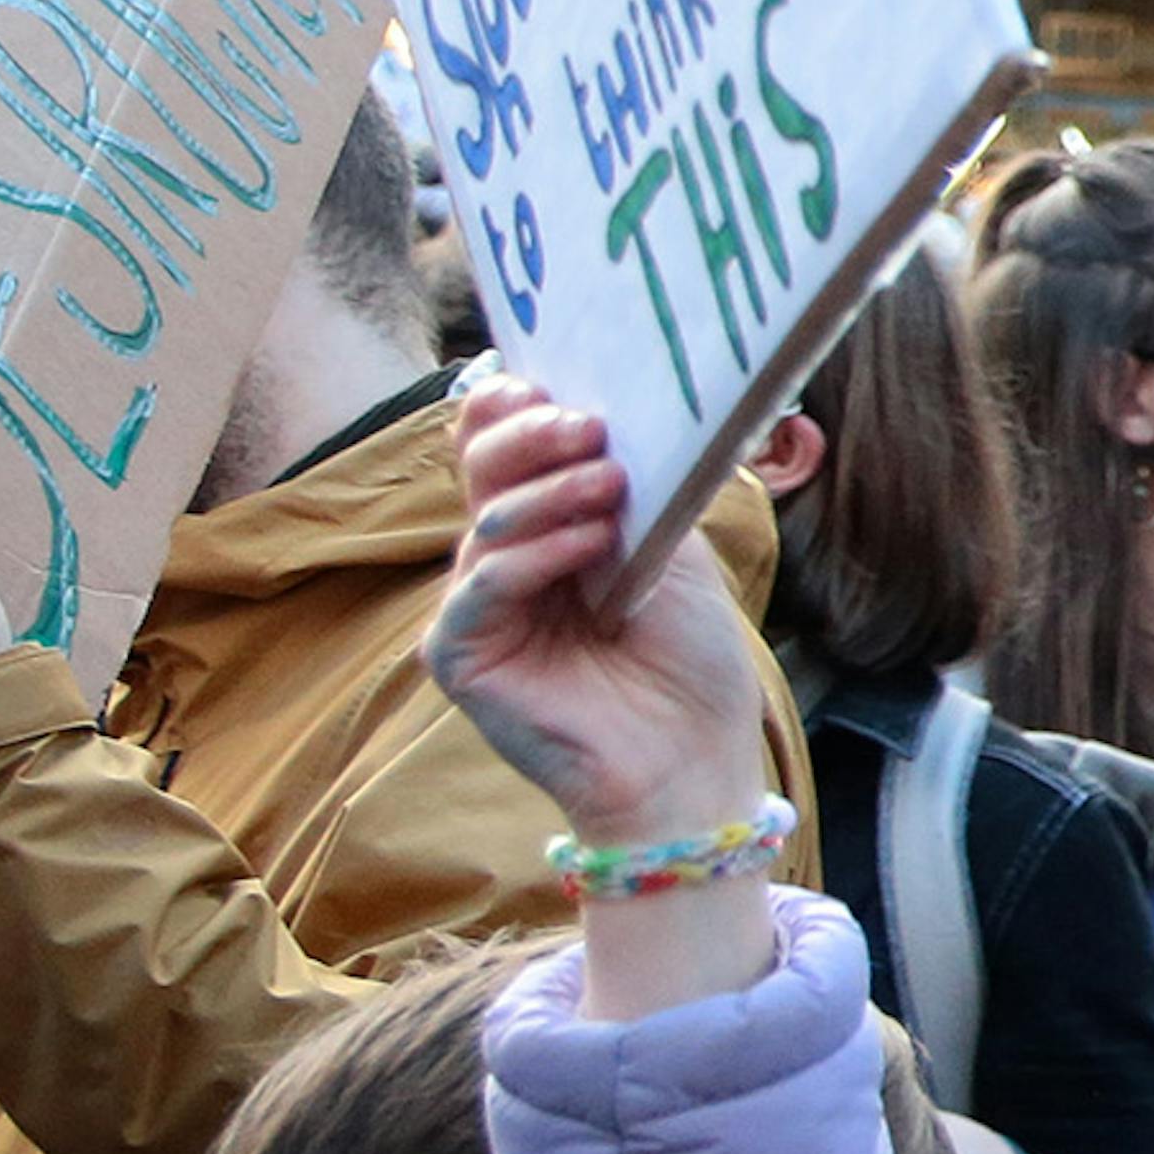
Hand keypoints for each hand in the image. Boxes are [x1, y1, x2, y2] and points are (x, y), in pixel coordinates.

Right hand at [430, 384, 775, 846]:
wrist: (691, 760)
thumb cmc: (689, 663)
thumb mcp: (671, 554)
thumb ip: (632, 491)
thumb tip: (605, 419)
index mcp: (546, 527)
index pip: (505, 447)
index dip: (523, 410)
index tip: (577, 393)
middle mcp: (501, 559)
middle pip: (481, 468)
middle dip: (533, 436)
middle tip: (589, 427)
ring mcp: (476, 606)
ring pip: (488, 521)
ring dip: (552, 493)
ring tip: (610, 484)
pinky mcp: (462, 653)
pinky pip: (484, 585)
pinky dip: (537, 555)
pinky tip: (591, 545)